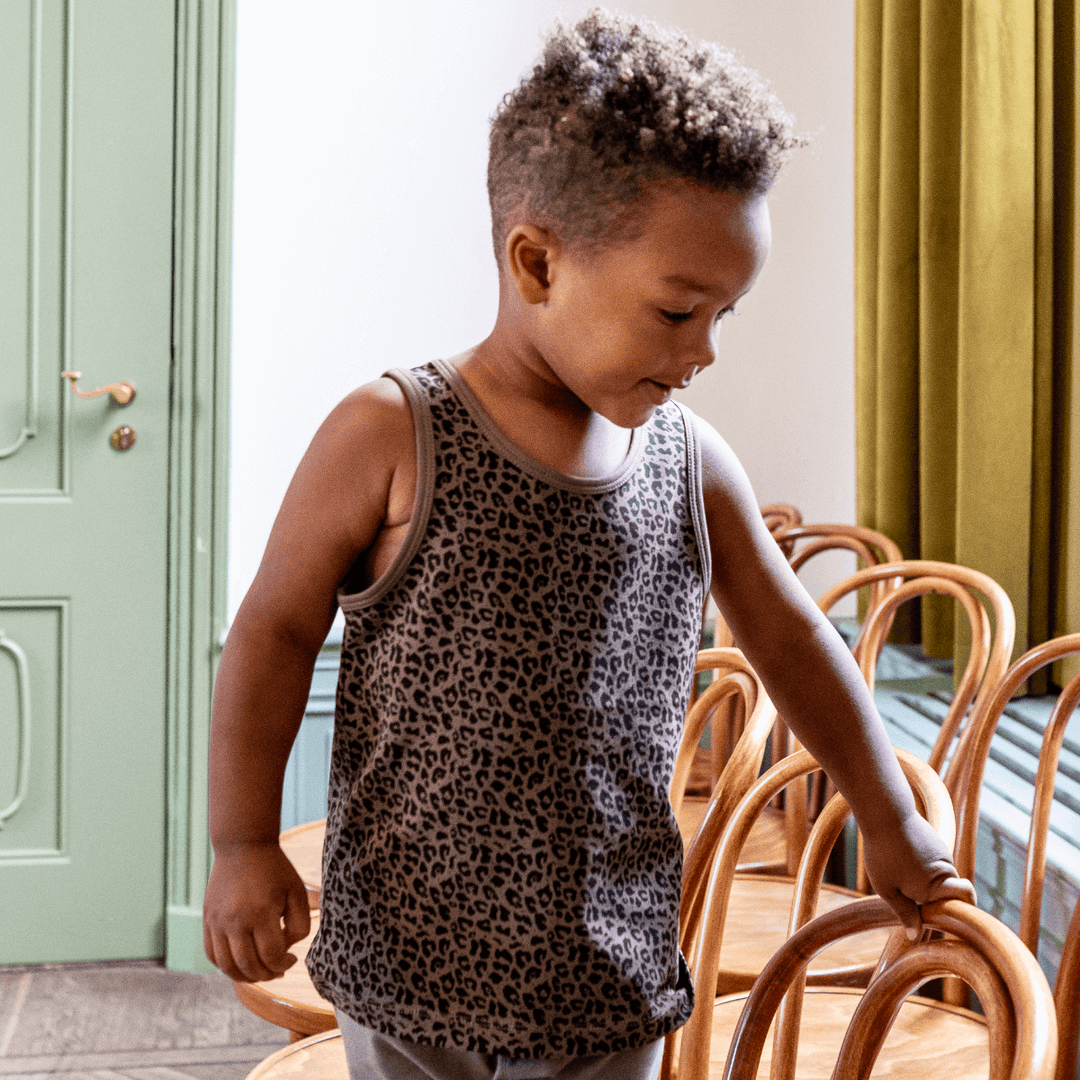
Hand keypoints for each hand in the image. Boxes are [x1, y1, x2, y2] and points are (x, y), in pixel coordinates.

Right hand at [203, 842, 310, 981]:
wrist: (243, 846)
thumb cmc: (275, 870)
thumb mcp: (297, 892)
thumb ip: (299, 925)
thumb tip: (285, 951)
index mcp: (261, 913)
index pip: (271, 956)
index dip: (284, 964)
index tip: (292, 959)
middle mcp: (236, 921)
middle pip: (249, 966)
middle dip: (267, 975)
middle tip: (278, 970)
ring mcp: (217, 922)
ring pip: (227, 966)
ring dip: (245, 976)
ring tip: (260, 972)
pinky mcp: (207, 920)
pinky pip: (211, 954)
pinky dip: (225, 966)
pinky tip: (241, 963)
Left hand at [861, 812, 976, 940]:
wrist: (885, 813)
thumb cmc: (883, 854)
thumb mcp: (886, 888)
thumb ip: (904, 912)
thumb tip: (915, 936)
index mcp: (936, 888)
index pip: (965, 902)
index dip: (960, 912)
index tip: (944, 921)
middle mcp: (946, 872)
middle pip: (955, 892)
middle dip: (942, 899)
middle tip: (918, 899)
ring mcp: (943, 854)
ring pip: (943, 875)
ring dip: (928, 879)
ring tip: (899, 870)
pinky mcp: (936, 841)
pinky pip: (935, 861)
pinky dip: (924, 863)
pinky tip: (901, 856)